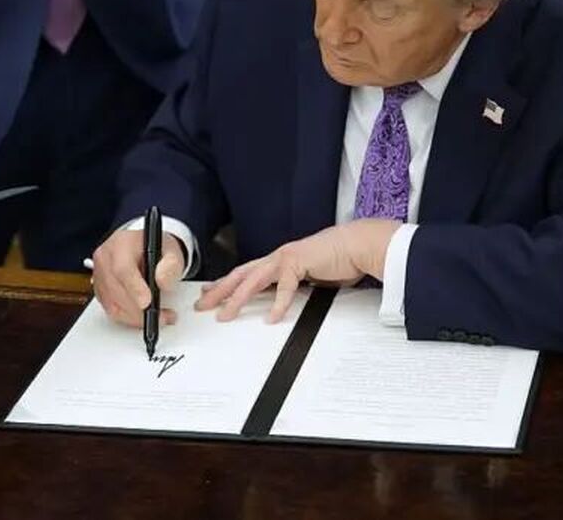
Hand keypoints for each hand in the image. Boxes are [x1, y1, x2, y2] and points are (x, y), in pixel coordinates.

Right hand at [91, 228, 185, 326]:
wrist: (146, 250)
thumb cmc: (157, 250)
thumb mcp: (172, 252)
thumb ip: (171, 265)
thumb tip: (162, 281)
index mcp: (122, 243)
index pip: (122, 268)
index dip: (134, 288)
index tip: (147, 302)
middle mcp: (106, 258)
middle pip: (115, 289)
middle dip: (139, 309)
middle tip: (163, 314)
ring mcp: (99, 275)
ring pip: (112, 304)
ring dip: (136, 316)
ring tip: (158, 315)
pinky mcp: (100, 290)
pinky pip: (111, 310)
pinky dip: (129, 317)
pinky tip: (144, 315)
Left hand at [195, 219, 399, 323]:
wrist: (359, 244)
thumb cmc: (340, 259)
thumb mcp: (311, 278)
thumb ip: (296, 287)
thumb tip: (285, 303)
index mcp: (280, 260)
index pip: (246, 272)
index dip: (226, 284)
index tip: (210, 293)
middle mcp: (278, 257)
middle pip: (241, 274)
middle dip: (220, 290)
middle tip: (202, 304)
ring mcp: (287, 258)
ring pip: (254, 279)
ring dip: (237, 298)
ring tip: (225, 314)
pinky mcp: (300, 262)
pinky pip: (285, 287)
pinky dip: (278, 304)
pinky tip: (271, 319)